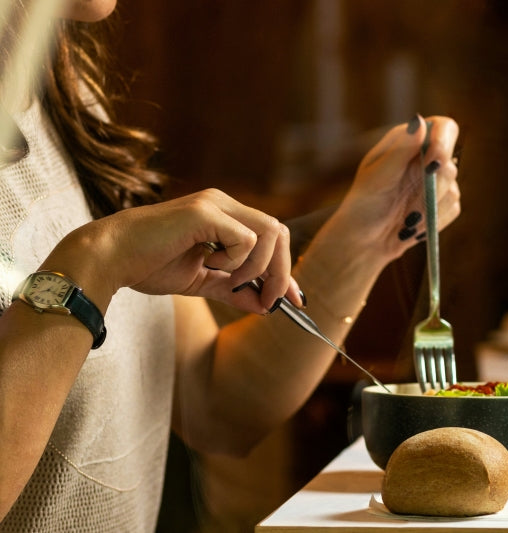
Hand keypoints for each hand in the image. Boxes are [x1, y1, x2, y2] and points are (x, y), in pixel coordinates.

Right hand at [45, 189, 302, 313]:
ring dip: (258, 267)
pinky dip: (235, 261)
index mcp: (225, 216)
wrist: (110, 258)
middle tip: (269, 301)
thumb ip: (232, 290)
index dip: (287, 270)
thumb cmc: (148, 265)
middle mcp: (224, 203)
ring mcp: (215, 204)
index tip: (295, 299)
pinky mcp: (205, 212)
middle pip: (279, 232)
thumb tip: (264, 307)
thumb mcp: (201, 282)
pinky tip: (208, 263)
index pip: (272, 237)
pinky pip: (245, 239)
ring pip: (269, 233)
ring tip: (229, 280)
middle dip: (282, 272)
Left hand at [333, 115, 460, 259]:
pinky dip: (433, 221)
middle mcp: (426, 158)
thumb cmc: (362, 205)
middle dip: (431, 188)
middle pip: (450, 164)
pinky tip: (412, 226)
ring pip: (452, 190)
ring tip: (404, 219)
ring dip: (427, 209)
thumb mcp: (376, 177)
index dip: (444, 142)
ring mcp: (437, 182)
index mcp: (409, 142)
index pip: (443, 128)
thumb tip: (420, 122)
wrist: (364, 241)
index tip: (433, 162)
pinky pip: (453, 209)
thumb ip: (400, 151)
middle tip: (409, 207)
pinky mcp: (443, 205)